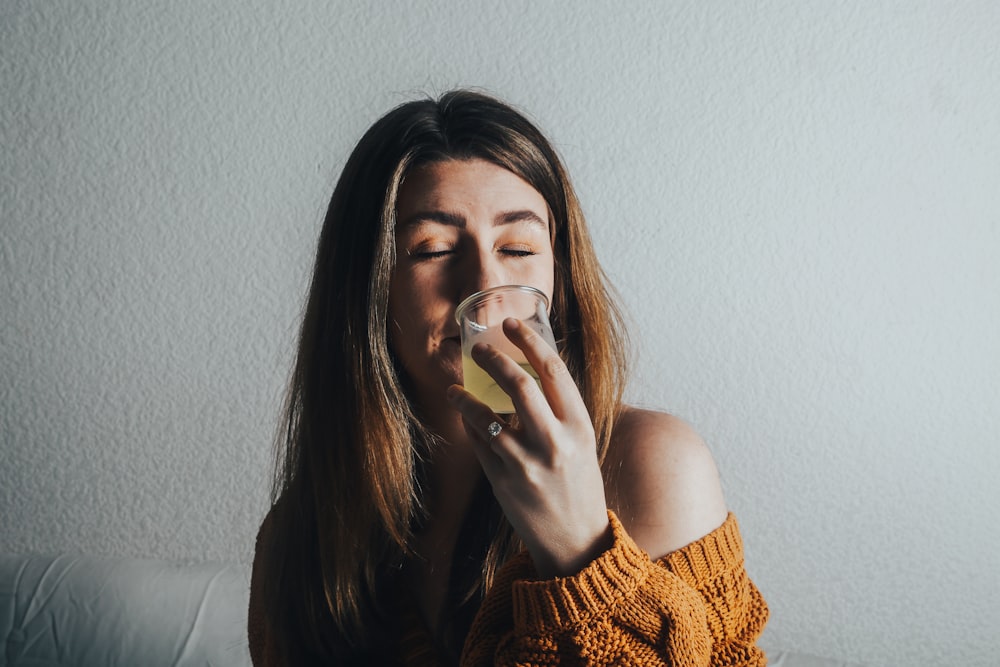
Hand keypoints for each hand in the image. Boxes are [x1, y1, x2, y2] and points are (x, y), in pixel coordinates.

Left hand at [447, 318, 611, 577]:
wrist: (576, 541)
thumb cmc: (579, 485)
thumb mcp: (582, 443)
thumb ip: (559, 410)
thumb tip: (529, 369)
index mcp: (580, 426)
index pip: (554, 371)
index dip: (530, 341)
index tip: (512, 325)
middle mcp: (556, 442)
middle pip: (520, 385)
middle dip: (494, 359)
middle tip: (478, 350)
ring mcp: (527, 463)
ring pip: (488, 415)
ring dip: (466, 397)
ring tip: (456, 389)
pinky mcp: (504, 481)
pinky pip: (479, 443)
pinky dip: (470, 425)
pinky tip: (465, 418)